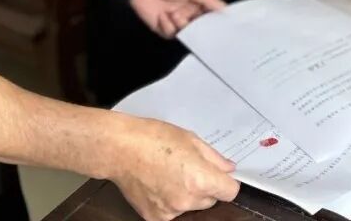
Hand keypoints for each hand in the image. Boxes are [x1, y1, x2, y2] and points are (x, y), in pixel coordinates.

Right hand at [110, 115, 239, 220]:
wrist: (120, 149)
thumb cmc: (153, 138)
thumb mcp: (190, 139)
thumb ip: (214, 157)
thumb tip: (228, 169)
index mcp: (200, 179)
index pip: (230, 191)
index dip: (227, 182)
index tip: (221, 176)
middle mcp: (188, 200)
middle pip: (210, 200)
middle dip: (205, 187)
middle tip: (188, 169)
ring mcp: (171, 211)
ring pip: (191, 207)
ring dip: (187, 195)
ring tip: (169, 175)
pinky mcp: (156, 217)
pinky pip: (172, 212)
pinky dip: (169, 202)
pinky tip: (158, 184)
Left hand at [130, 0, 224, 37]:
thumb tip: (226, 9)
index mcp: (198, 2)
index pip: (212, 15)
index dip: (218, 22)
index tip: (225, 28)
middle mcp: (189, 14)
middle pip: (201, 28)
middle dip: (200, 29)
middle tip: (201, 29)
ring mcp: (177, 22)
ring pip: (187, 33)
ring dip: (181, 24)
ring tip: (175, 13)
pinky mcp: (164, 29)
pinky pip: (172, 34)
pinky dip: (168, 25)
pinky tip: (163, 15)